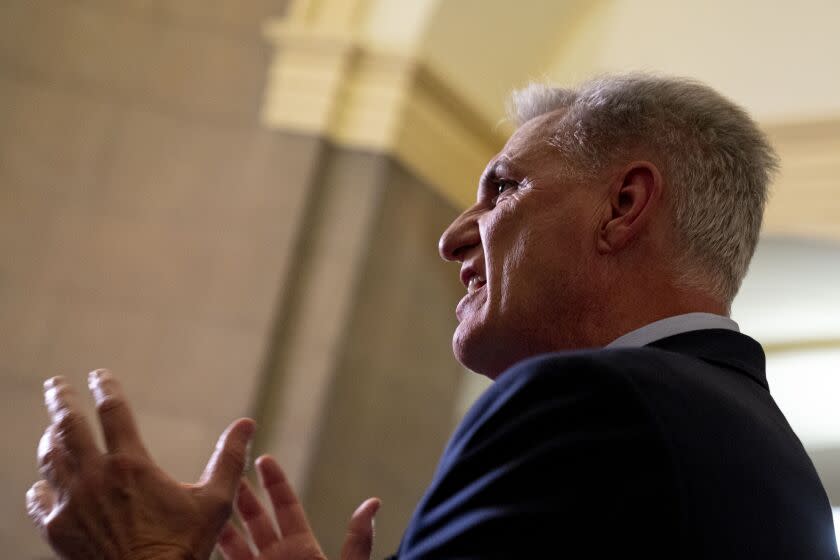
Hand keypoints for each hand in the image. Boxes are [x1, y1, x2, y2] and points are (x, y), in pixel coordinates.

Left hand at [26, 369, 255, 559]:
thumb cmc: (183, 547)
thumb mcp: (215, 501)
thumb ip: (229, 459)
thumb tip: (247, 424)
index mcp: (131, 465)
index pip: (112, 411)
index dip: (105, 388)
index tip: (99, 375)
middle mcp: (95, 478)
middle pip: (68, 426)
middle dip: (60, 400)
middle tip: (56, 385)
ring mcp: (71, 504)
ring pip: (51, 459)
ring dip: (50, 438)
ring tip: (51, 429)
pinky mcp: (57, 531)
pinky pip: (39, 500)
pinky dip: (40, 486)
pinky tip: (43, 483)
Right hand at [217, 455, 379, 559]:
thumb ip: (357, 542)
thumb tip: (373, 503)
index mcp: (303, 550)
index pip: (286, 508)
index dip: (274, 482)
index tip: (262, 457)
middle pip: (255, 520)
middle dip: (240, 495)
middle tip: (224, 469)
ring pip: (234, 545)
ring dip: (220, 522)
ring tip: (204, 501)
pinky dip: (211, 552)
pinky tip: (197, 539)